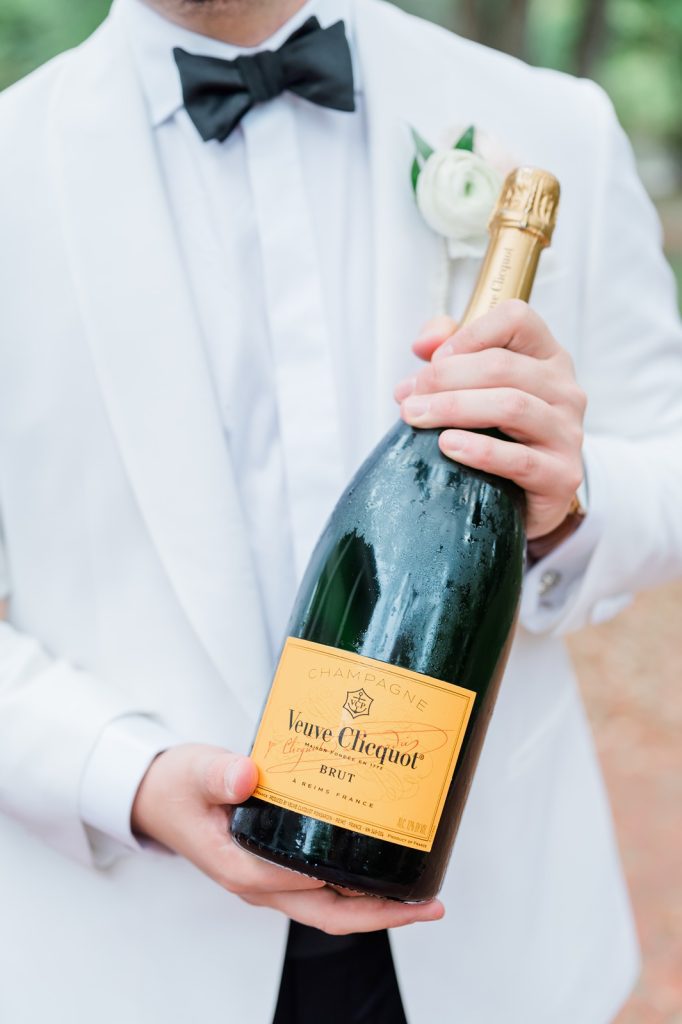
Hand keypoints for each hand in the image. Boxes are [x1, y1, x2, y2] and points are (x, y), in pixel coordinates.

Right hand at [132, 744, 444, 934]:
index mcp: (239, 868)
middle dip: (380, 915)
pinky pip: (325, 888)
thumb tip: (246, 775)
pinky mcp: (279, 869)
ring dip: (376, 905)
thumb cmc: (179, 787)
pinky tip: (385, 865)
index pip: (295, 884)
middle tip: (428, 905)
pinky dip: (358, 885)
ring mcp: (271, 881)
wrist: (162, 797)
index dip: (338, 883)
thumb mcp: (194, 772)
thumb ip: (218, 773)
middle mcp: (259, 884)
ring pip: (330, 907)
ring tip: (422, 894)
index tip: (378, 872)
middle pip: (327, 914)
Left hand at [395, 301, 586, 540]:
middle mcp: (565, 390)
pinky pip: (519, 459)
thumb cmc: (497, 435)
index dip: (470, 333)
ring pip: (511, 406)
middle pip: (503, 366)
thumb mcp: (475, 388)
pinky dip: (479, 450)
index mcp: (547, 357)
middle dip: (445, 378)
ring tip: (416, 417)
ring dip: (454, 408)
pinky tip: (448, 446)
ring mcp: (568, 433)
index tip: (433, 358)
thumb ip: (450, 352)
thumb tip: (423, 343)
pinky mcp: (562, 475)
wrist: (526, 497)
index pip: (517, 319)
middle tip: (408, 397)